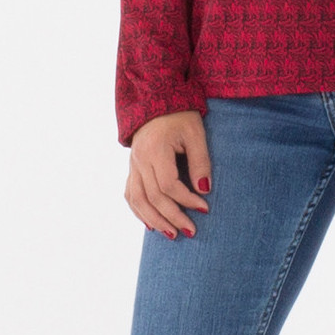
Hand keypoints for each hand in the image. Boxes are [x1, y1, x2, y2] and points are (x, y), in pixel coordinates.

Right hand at [125, 110, 211, 239]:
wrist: (156, 99)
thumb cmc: (180, 114)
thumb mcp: (195, 133)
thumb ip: (200, 160)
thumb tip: (204, 190)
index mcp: (155, 149)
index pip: (168, 185)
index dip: (186, 200)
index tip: (204, 207)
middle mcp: (139, 159)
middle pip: (153, 197)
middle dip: (172, 217)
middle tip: (191, 230)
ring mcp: (132, 164)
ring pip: (138, 200)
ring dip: (155, 220)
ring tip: (172, 234)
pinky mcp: (131, 167)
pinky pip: (130, 194)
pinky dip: (139, 211)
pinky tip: (151, 224)